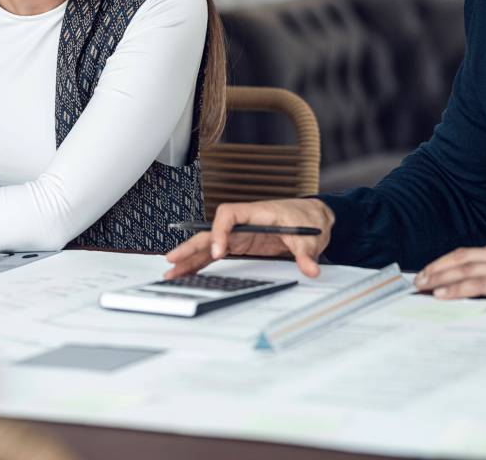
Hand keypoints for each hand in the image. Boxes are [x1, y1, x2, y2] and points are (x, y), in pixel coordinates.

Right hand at [164, 198, 334, 278]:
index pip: (228, 214)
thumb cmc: (307, 218)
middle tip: (175, 259)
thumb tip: (311, 268)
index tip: (218, 252)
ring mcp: (240, 234)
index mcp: (256, 213)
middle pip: (211, 230)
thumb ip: (307, 254)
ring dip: (191, 256)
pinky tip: (189, 272)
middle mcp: (244, 222)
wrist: (312, 218)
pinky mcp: (241, 244)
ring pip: (209, 242)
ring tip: (173, 271)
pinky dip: (202, 261)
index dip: (220, 232)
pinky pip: (217, 252)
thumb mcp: (308, 237)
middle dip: (192, 245)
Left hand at [413, 234, 485, 301]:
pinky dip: (457, 287)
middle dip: (438, 267)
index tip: (436, 268)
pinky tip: (442, 293)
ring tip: (421, 285)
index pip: (475, 252)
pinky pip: (479, 283)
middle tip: (418, 277)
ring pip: (465, 268)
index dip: (452, 260)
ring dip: (439, 277)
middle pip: (463, 256)